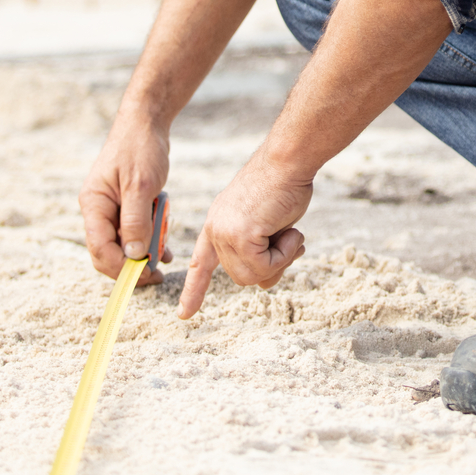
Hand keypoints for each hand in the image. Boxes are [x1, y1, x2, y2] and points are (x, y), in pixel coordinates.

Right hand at [78, 121, 173, 281]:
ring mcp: (110, 207)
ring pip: (123, 243)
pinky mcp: (125, 204)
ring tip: (166, 256)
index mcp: (94, 204)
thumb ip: (136, 221)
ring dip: (143, 251)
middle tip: (157, 274)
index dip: (121, 268)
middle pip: (108, 251)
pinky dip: (148, 238)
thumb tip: (135, 256)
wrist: (146, 122)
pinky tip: (164, 245)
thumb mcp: (141, 185)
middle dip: (132, 265)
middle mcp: (98, 209)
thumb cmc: (140, 148)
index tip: (146, 276)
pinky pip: (133, 230)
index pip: (99, 249)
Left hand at [178, 147, 313, 316]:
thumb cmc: (284, 185)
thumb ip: (261, 251)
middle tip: (291, 239)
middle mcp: (215, 229)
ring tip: (289, 232)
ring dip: (281, 259)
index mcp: (217, 223)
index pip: (202, 262)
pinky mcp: (240, 235)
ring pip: (253, 276)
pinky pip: (266, 266)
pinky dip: (285, 254)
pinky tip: (290, 230)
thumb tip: (263, 283)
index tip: (184, 313)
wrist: (287, 161)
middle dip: (272, 265)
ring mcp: (224, 233)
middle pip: (242, 276)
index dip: (195, 289)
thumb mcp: (269, 225)